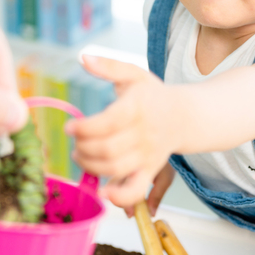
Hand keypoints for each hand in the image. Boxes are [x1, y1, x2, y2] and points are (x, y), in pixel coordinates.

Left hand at [65, 55, 177, 207]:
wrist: (184, 116)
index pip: (106, 123)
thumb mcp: (133, 74)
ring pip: (114, 168)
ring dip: (90, 166)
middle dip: (82, 147)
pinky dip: (119, 197)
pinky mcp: (149, 171)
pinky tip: (103, 192)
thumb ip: (108, 65)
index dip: (83, 128)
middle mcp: (143, 134)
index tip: (70, 127)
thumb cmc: (153, 95)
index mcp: (137, 108)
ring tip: (80, 156)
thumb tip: (83, 57)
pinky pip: (135, 190)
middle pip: (105, 148)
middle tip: (75, 142)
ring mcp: (147, 155)